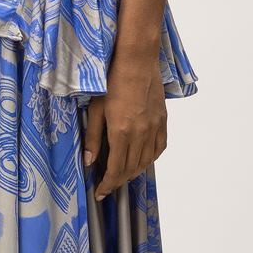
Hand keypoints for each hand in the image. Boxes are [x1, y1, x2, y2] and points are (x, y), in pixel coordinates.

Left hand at [83, 51, 167, 200]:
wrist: (136, 60)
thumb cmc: (112, 80)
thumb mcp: (95, 109)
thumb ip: (93, 138)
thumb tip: (90, 161)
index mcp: (122, 132)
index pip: (116, 170)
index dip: (108, 185)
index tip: (100, 192)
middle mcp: (141, 134)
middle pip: (131, 169)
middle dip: (118, 181)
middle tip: (107, 185)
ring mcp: (154, 127)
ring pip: (146, 161)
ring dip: (134, 172)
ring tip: (122, 175)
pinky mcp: (162, 120)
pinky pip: (159, 147)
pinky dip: (150, 158)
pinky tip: (142, 159)